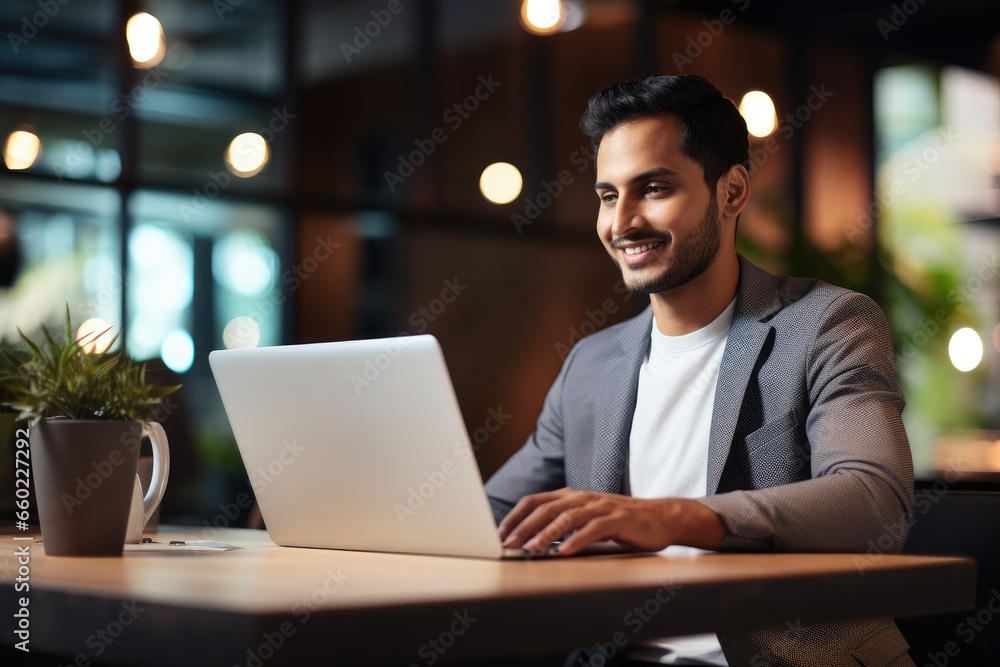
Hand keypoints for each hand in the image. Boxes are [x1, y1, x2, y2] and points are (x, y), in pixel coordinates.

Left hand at [497, 487, 725, 554]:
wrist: (660, 517)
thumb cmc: (620, 521)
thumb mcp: (587, 518)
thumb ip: (564, 523)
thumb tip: (532, 538)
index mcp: (572, 496)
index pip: (536, 501)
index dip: (516, 516)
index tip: (501, 533)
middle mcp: (583, 498)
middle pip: (546, 508)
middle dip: (524, 526)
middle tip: (509, 543)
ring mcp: (601, 507)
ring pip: (567, 517)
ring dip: (547, 533)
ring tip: (531, 548)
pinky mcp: (618, 520)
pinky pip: (593, 529)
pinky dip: (577, 541)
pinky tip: (565, 552)